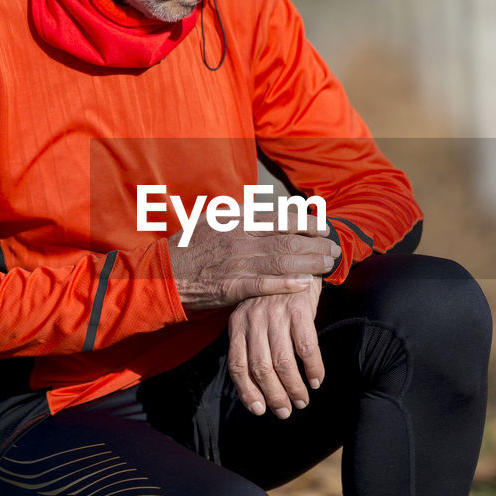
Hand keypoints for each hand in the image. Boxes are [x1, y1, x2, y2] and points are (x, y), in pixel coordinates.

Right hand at [169, 216, 338, 310]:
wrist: (160, 274)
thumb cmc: (186, 248)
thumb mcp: (210, 221)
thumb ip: (235, 215)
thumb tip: (257, 208)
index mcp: (237, 222)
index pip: (280, 219)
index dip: (306, 223)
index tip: (323, 228)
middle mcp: (240, 239)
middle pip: (287, 240)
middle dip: (315, 245)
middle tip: (334, 250)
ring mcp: (235, 263)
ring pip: (281, 261)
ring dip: (309, 263)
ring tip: (328, 265)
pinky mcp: (230, 287)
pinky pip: (263, 285)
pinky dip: (285, 284)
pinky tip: (304, 284)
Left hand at [227, 277, 323, 417]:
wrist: (296, 261)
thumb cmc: (274, 298)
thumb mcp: (254, 317)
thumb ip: (252, 345)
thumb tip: (258, 388)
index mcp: (237, 323)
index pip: (237, 365)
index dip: (247, 391)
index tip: (259, 410)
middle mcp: (253, 319)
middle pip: (260, 367)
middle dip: (273, 395)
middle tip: (285, 411)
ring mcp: (276, 313)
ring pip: (282, 361)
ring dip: (293, 387)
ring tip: (302, 401)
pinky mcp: (298, 308)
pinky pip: (306, 347)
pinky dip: (312, 368)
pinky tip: (316, 380)